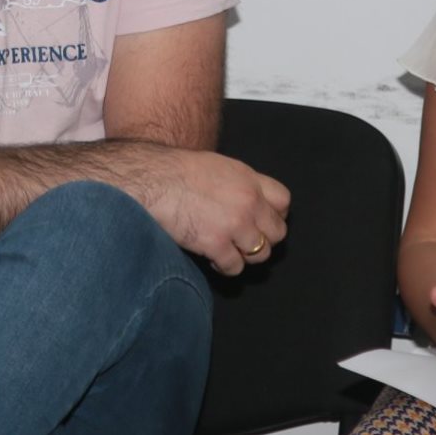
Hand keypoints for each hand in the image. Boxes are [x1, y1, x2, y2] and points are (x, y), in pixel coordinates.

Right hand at [139, 149, 291, 274]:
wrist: (152, 181)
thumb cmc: (175, 171)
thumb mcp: (216, 167)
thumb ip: (237, 184)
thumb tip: (244, 200)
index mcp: (248, 179)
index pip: (283, 201)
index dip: (274, 214)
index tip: (261, 221)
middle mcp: (248, 202)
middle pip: (277, 232)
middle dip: (263, 239)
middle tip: (243, 240)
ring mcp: (235, 224)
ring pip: (260, 254)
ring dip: (245, 255)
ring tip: (227, 249)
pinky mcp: (217, 244)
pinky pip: (235, 267)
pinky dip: (224, 266)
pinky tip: (211, 257)